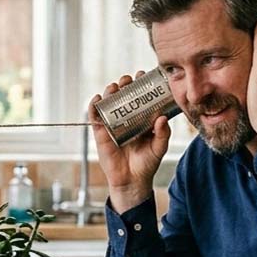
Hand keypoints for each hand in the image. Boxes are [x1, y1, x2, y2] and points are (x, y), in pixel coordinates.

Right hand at [90, 72, 169, 212]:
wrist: (132, 181)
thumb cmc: (147, 163)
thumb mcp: (159, 147)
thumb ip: (163, 134)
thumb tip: (162, 118)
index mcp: (142, 118)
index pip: (140, 96)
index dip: (141, 84)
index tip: (144, 75)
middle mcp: (127, 118)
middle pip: (123, 95)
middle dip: (125, 84)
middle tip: (129, 80)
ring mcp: (112, 124)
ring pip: (108, 102)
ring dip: (109, 91)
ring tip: (114, 87)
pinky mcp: (100, 133)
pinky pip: (94, 117)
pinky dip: (93, 106)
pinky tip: (97, 99)